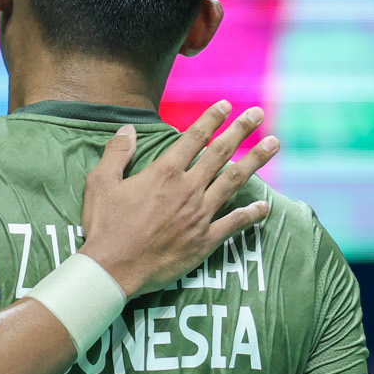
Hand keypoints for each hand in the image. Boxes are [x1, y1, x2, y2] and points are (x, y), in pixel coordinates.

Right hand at [77, 100, 277, 295]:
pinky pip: (235, 223)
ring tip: (273, 144)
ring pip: (234, 181)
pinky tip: (266, 206)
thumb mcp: (100, 183)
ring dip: (255, 160)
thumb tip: (127, 128)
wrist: (113, 269)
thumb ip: (117, 153)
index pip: (194, 138)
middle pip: (220, 153)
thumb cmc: (104, 227)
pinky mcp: (205, 240)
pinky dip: (252, 214)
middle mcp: (188, 189)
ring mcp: (200, 215)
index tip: (226, 105)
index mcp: (164, 173)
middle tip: (258, 114)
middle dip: (241, 130)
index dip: (211, 118)